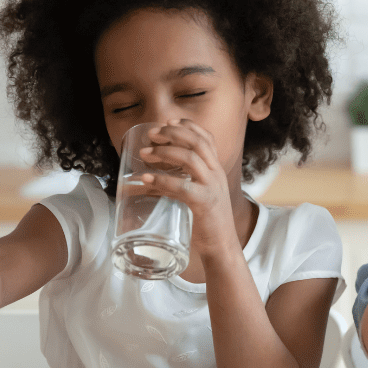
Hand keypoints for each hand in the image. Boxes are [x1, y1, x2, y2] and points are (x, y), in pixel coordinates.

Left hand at [138, 119, 236, 254]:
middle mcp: (217, 174)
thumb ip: (177, 185)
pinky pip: (182, 186)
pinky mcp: (204, 203)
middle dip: (173, 133)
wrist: (223, 245)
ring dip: (164, 152)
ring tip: (145, 153)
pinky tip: (146, 179)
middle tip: (152, 134)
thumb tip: (147, 182)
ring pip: (190, 159)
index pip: (207, 139)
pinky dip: (162, 180)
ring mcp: (212, 187)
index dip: (188, 126)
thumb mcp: (196, 196)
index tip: (169, 121)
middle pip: (198, 142)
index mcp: (216, 170)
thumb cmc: (207, 222)